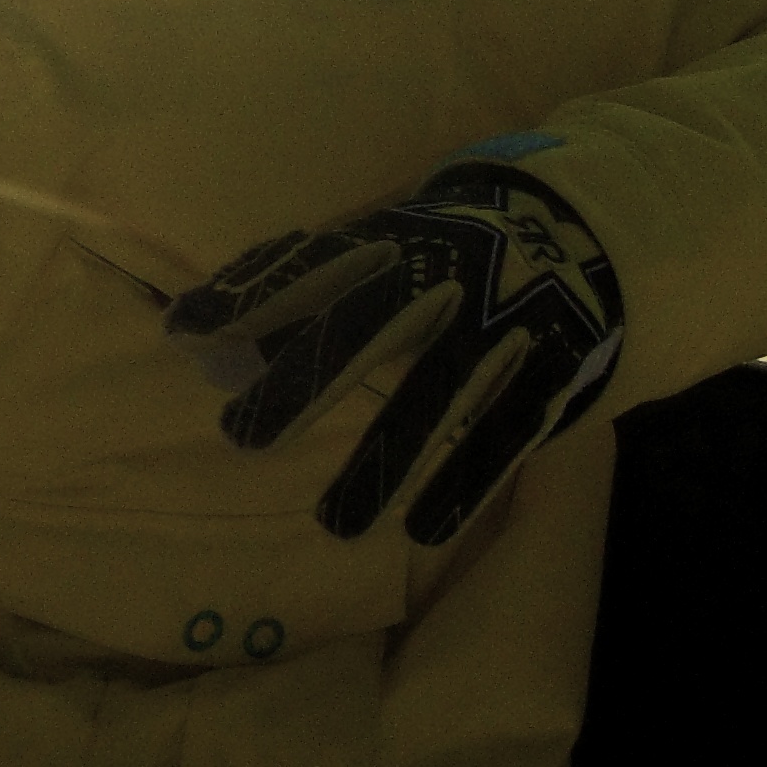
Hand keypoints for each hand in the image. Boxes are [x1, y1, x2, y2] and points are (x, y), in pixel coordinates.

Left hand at [163, 163, 625, 546]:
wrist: (582, 234)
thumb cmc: (438, 256)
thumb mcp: (374, 255)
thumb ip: (292, 293)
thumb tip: (203, 346)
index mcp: (392, 241)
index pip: (310, 265)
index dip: (249, 293)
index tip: (184, 330)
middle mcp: (445, 277)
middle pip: (368, 326)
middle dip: (305, 379)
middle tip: (239, 437)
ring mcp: (502, 324)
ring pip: (440, 393)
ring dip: (386, 458)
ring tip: (332, 524)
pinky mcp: (552, 371)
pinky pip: (507, 433)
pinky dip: (466, 483)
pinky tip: (424, 533)